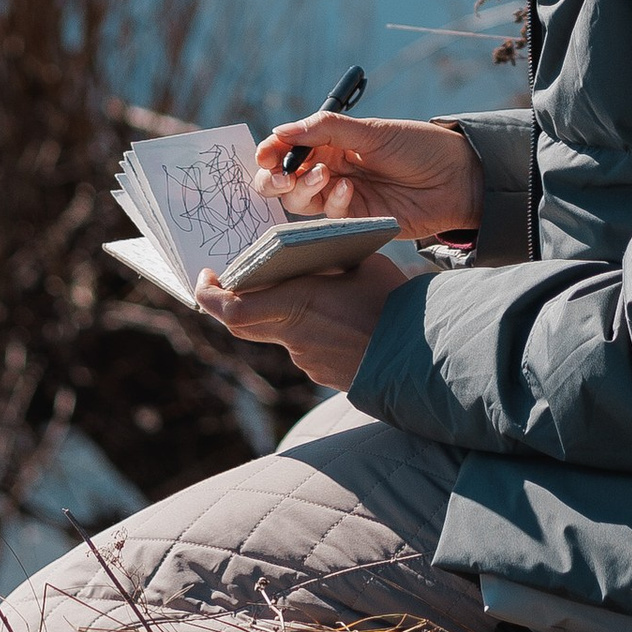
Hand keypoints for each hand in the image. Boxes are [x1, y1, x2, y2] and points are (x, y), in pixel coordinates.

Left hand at [195, 250, 410, 391]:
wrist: (424, 356)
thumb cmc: (393, 303)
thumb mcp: (361, 264)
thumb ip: (327, 261)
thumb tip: (310, 257)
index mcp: (296, 304)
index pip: (233, 309)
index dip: (210, 295)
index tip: (207, 277)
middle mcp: (294, 337)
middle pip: (244, 325)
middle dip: (233, 304)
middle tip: (230, 284)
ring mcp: (308, 360)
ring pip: (280, 333)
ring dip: (285, 314)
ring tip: (317, 295)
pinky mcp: (324, 373)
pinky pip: (306, 347)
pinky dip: (311, 330)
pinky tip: (339, 319)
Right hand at [251, 111, 481, 244]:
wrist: (458, 179)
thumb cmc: (419, 146)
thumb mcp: (372, 131)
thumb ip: (326, 129)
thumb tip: (281, 130)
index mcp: (332, 142)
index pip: (289, 148)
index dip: (271, 152)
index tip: (265, 154)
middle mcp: (331, 169)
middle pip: (285, 180)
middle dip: (274, 179)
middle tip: (280, 177)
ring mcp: (342, 197)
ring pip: (300, 202)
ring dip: (303, 189)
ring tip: (324, 175)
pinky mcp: (356, 222)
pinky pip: (328, 218)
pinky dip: (331, 204)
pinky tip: (347, 190)